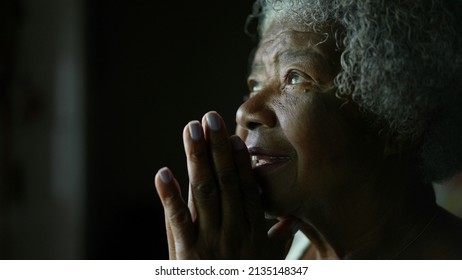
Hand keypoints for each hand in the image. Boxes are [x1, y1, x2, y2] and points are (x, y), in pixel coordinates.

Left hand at [154, 111, 297, 258]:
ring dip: (196, 159)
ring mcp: (210, 241)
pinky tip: (163, 173)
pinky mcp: (186, 254)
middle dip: (217, 148)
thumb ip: (278, 238)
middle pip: (225, 182)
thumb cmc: (247, 279)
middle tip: (210, 118)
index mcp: (253, 231)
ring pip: (204, 193)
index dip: (238, 162)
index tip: (233, 137)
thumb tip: (293, 218)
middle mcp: (234, 231)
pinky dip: (169, 196)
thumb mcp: (268, 262)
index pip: (247, 189)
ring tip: (191, 130)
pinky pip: (177, 221)